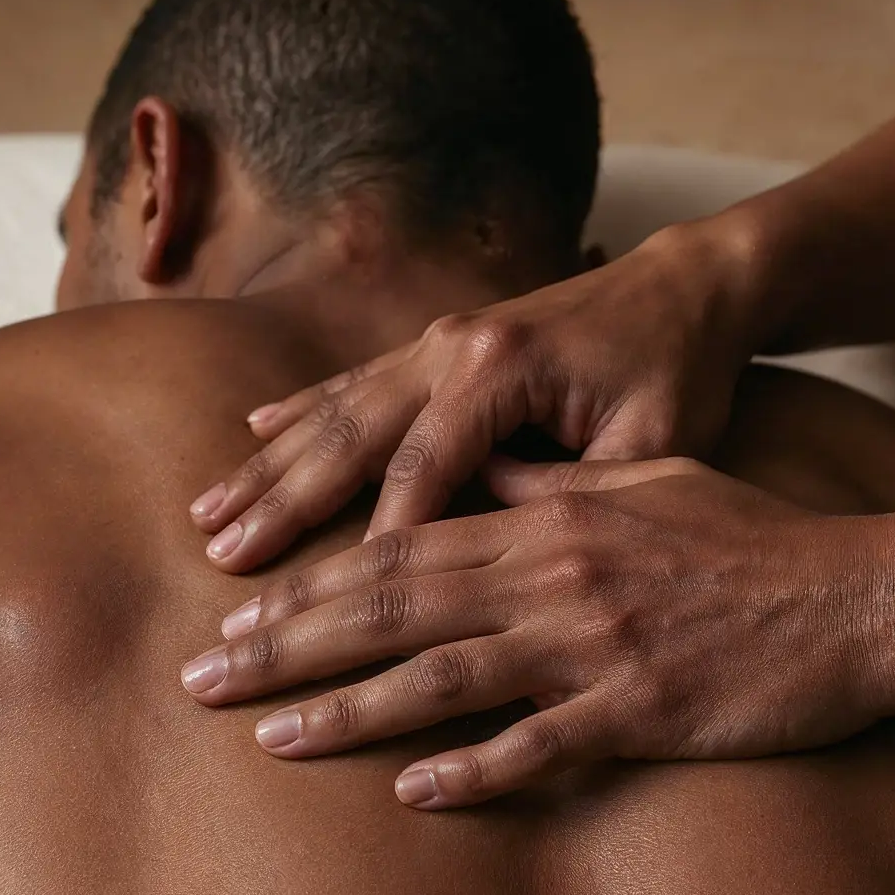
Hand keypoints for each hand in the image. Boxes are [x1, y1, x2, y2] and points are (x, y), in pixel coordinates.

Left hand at [181, 457, 894, 808]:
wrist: (859, 592)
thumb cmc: (752, 536)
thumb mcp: (646, 484)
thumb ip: (550, 486)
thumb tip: (474, 478)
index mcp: (545, 519)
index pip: (399, 549)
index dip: (310, 583)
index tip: (239, 612)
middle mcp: (553, 574)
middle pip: (394, 607)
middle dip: (291, 641)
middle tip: (206, 675)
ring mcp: (595, 643)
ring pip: (444, 673)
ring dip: (350, 706)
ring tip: (271, 735)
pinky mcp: (643, 707)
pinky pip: (542, 744)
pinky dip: (474, 768)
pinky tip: (412, 792)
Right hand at [189, 216, 766, 571]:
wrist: (685, 288)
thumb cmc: (677, 372)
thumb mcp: (652, 444)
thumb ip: (577, 496)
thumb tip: (508, 566)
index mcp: (502, 368)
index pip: (424, 468)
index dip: (377, 538)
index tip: (329, 606)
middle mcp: (454, 348)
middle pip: (351, 435)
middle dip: (284, 502)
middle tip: (221, 560)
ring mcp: (439, 341)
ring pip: (336, 410)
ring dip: (271, 464)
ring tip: (209, 514)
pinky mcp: (439, 345)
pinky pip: (354, 383)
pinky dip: (300, 412)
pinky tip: (253, 432)